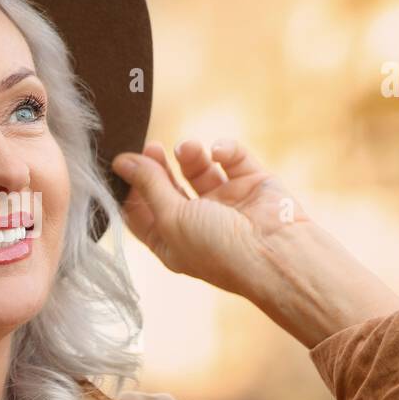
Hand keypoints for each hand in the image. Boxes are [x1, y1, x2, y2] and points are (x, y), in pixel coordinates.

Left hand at [112, 138, 308, 297]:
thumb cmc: (218, 247)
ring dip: (190, 155)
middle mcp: (197, 224)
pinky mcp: (252, 185)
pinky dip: (225, 150)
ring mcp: (226, 204)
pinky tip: (220, 152)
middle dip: (156, 166)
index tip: (122, 163)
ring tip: (187, 149)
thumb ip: (147, 185)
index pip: (141, 213)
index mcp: (172, 242)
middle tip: (151, 146)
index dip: (129, 188)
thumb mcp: (171, 217)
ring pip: (199, 171)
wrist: (276, 253)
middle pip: (167, 188)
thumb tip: (121, 161)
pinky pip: (233, 159)